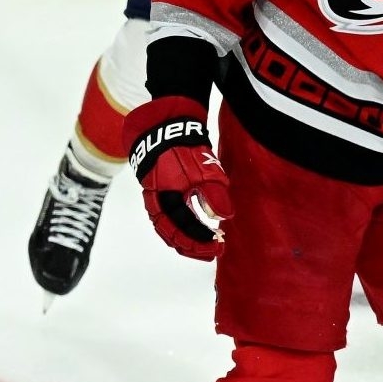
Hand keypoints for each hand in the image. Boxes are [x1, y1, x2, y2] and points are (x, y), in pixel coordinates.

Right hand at [126, 97, 232, 261]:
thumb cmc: (182, 149)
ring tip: (205, 245)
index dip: (200, 242)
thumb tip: (225, 216)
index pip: (183, 230)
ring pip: (170, 230)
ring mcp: (157, 201)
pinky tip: (195, 229)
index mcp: (166, 202)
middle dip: (193, 246)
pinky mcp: (161, 195)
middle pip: (173, 236)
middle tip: (214, 251)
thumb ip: (213, 194)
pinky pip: (169, 221)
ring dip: (187, 240)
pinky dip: (182, 229)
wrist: (163, 130)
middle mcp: (158, 206)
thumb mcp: (202, 171)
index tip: (218, 247)